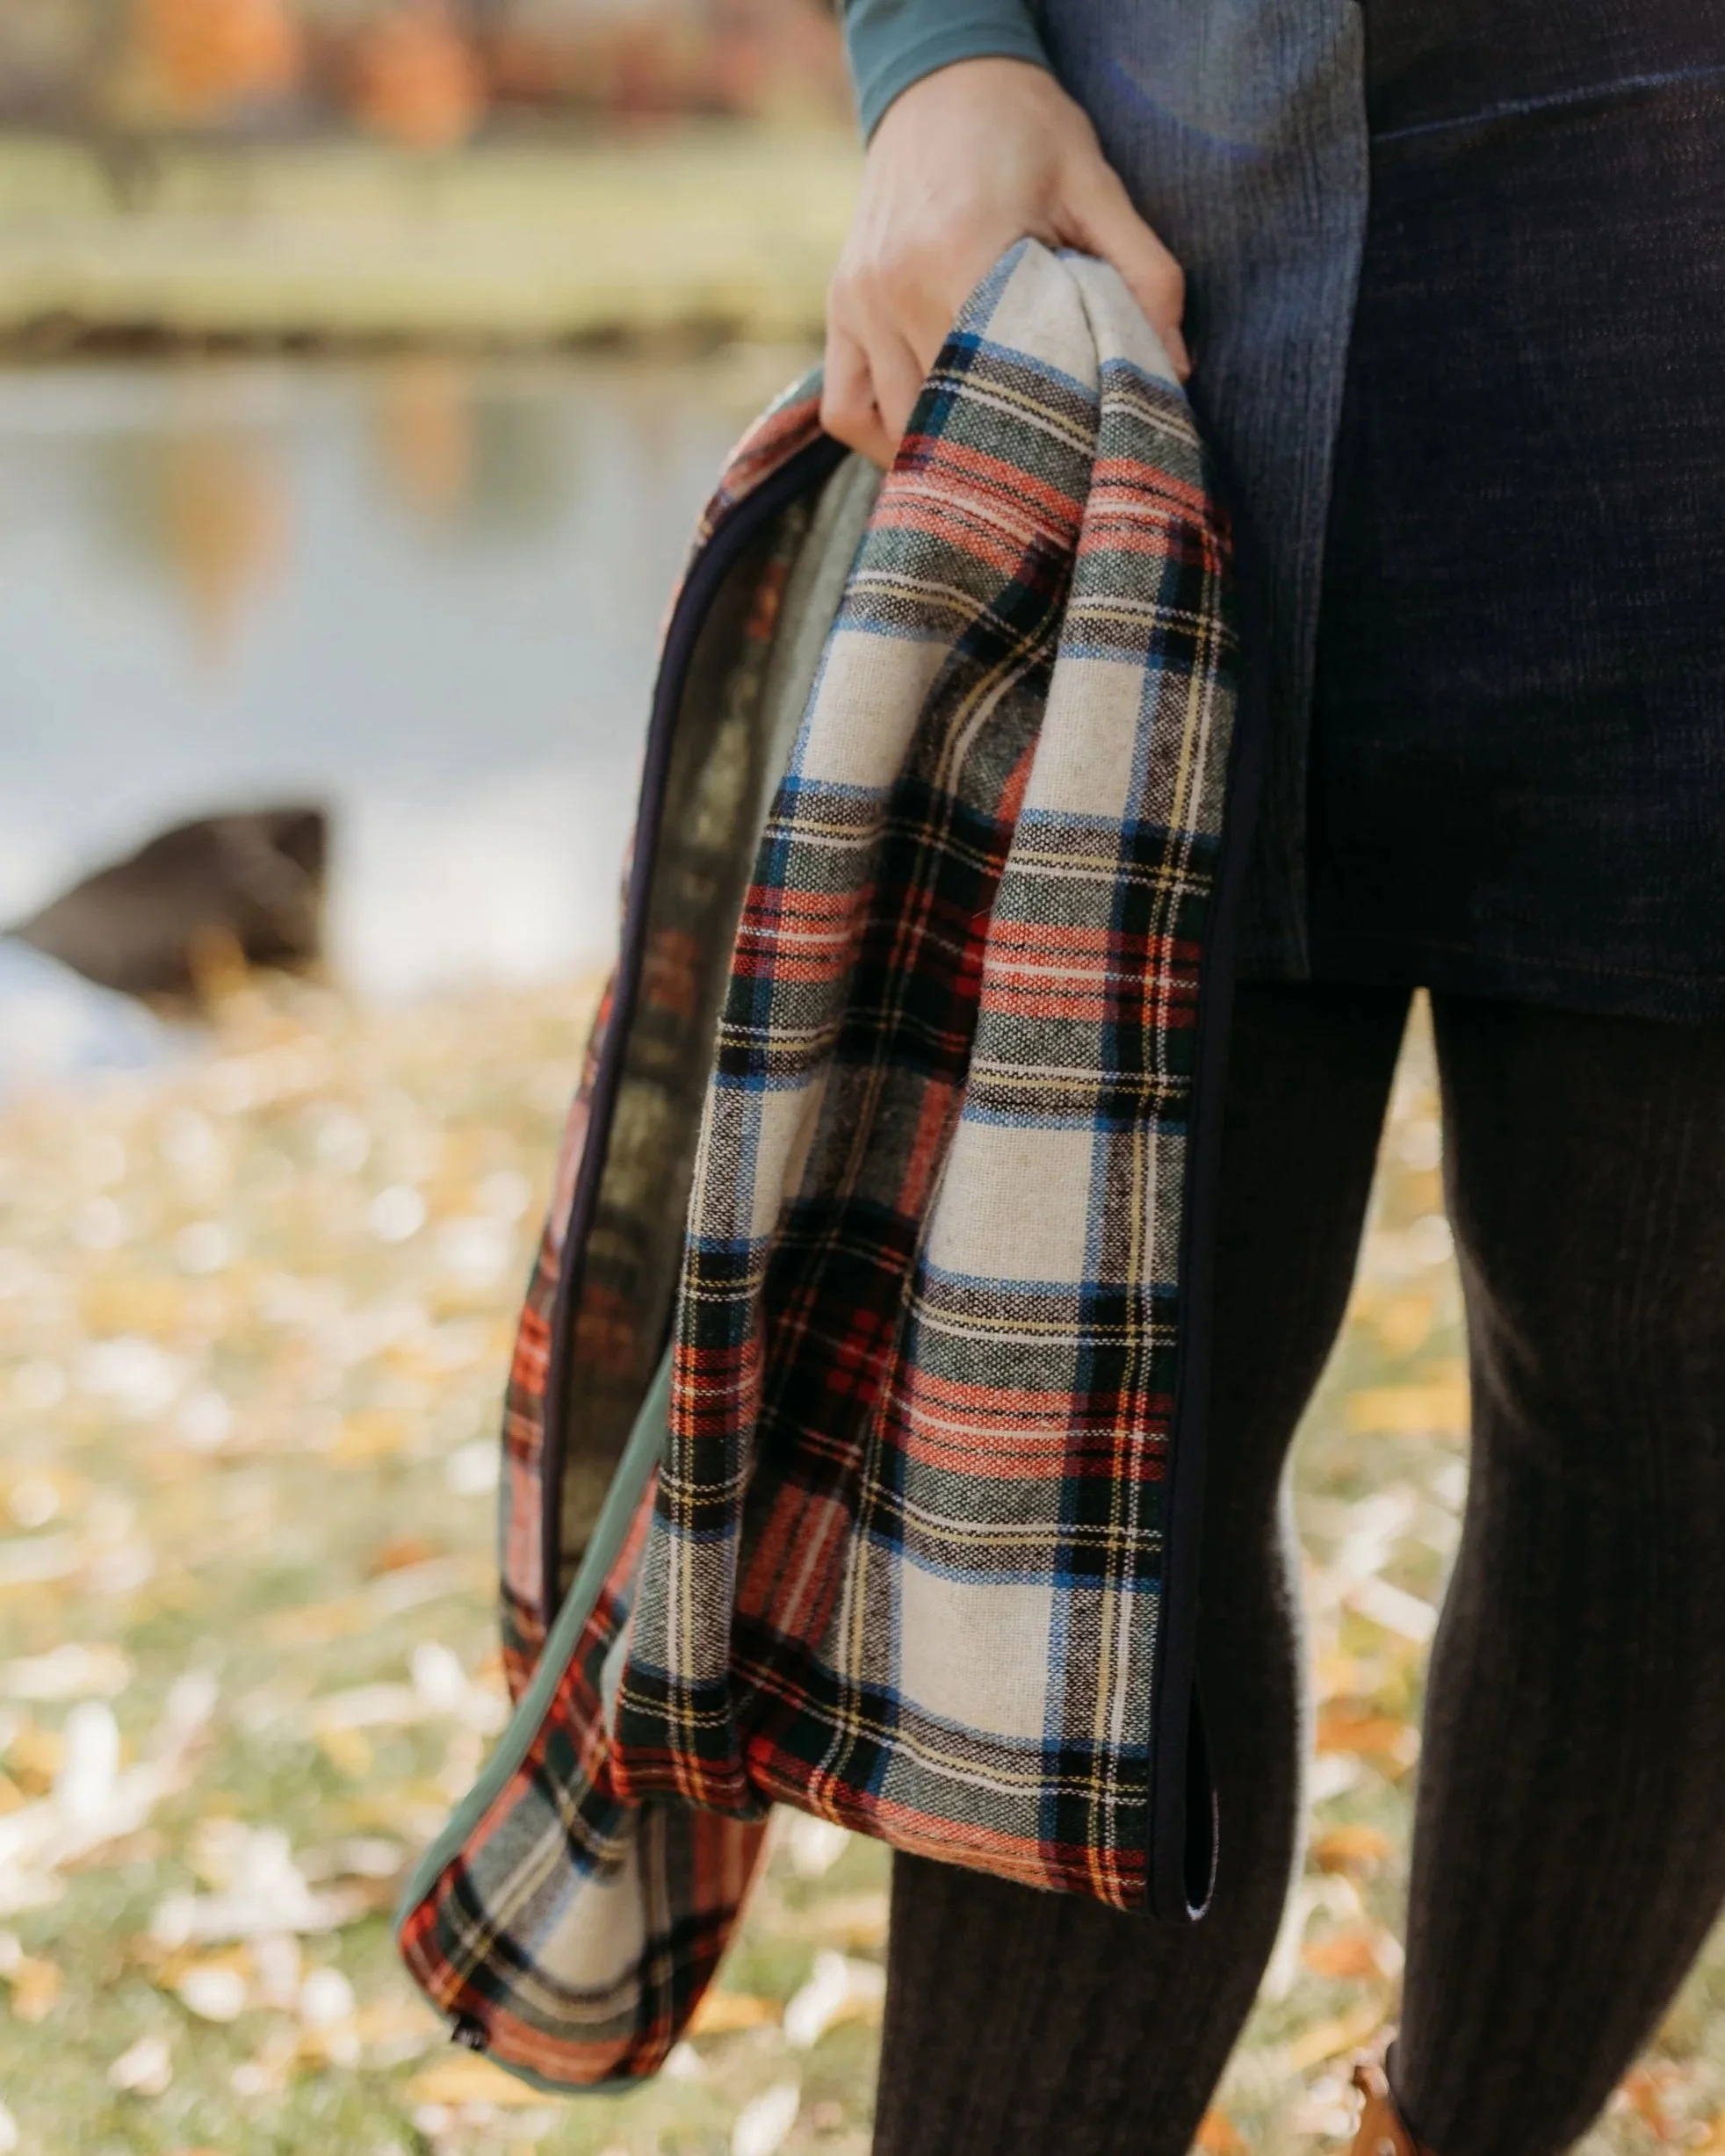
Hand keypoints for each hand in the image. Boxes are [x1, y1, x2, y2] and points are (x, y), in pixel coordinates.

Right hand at [821, 56, 1189, 467]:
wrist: (943, 80)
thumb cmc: (1026, 131)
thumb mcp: (1098, 187)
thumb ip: (1144, 275)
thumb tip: (1175, 372)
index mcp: (958, 253)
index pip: (995, 384)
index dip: (1036, 435)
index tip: (1074, 459)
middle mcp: (893, 286)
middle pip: (943, 415)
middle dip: (993, 453)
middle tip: (1045, 475)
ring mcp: (858, 302)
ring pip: (892, 425)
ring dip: (939, 452)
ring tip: (991, 463)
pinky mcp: (840, 308)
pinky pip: (845, 408)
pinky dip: (881, 437)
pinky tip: (925, 439)